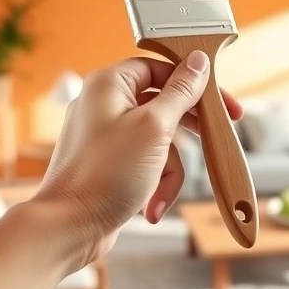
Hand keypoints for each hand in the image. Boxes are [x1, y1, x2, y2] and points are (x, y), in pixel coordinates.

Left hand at [31, 51, 242, 265]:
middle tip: (212, 138)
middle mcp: (104, 104)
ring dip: (168, 169)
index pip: (160, 68)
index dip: (193, 83)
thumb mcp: (155, 127)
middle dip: (185, 134)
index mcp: (109, 84)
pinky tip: (151, 204)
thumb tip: (197, 62)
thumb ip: (180, 92)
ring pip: (159, 139)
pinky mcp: (109, 161)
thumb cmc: (104, 175)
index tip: (218, 100)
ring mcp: (106, 134)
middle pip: (164, 105)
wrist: (69, 226)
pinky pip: (146, 161)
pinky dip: (154, 181)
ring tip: (161, 190)